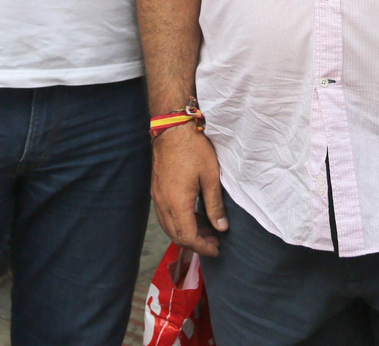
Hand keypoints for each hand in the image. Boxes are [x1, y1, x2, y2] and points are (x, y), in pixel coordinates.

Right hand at [151, 126, 228, 255]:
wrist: (172, 129)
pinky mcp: (157, 190)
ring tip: (207, 229)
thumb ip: (215, 205)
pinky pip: (166, 216)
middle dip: (196, 243)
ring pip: (169, 227)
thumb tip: (221, 227)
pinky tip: (193, 216)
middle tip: (214, 241)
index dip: (202, 247)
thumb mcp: (210, 177)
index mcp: (177, 204)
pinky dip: (179, 222)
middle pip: (176, 236)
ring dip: (187, 233)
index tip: (216, 249)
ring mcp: (158, 197)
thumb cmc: (194, 149)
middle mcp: (164, 204)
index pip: (188, 237)